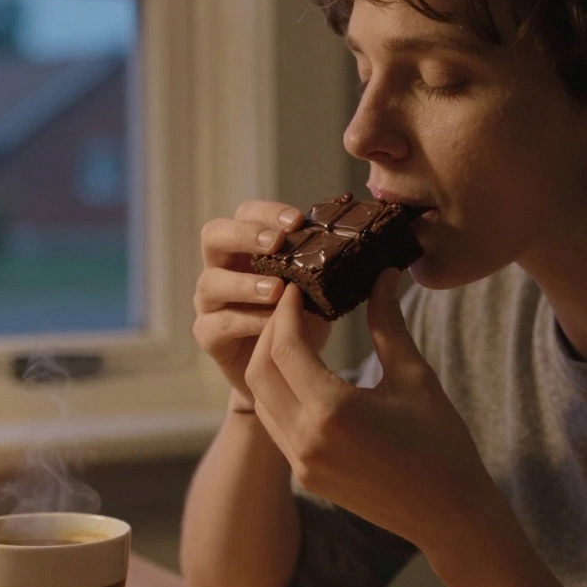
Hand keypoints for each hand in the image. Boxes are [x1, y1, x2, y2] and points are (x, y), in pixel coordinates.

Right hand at [194, 201, 330, 408]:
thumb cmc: (300, 321)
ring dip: (245, 283)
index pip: (246, 214)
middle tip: (276, 244)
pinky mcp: (209, 334)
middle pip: (213, 235)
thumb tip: (377, 258)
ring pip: (211, 282)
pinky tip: (272, 323)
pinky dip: (245, 321)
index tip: (297, 222)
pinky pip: (217, 324)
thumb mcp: (318, 290)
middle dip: (244, 235)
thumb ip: (329, 269)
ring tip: (277, 289)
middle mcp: (222, 268)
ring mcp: (211, 302)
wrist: (283, 372)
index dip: (267, 213)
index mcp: (247, 248)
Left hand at [244, 268, 493, 549]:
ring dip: (270, 363)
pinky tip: (303, 372)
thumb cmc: (442, 444)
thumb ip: (388, 324)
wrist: (449, 515)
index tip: (297, 288)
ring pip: (261, 399)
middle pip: (260, 371)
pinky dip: (279, 392)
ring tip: (295, 333)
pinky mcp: (305, 476)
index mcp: (332, 411)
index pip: (286, 347)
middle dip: (270, 333)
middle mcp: (306, 439)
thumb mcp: (416, 377)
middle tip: (292, 305)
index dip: (286, 312)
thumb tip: (382, 275)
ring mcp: (301, 463)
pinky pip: (276, 424)